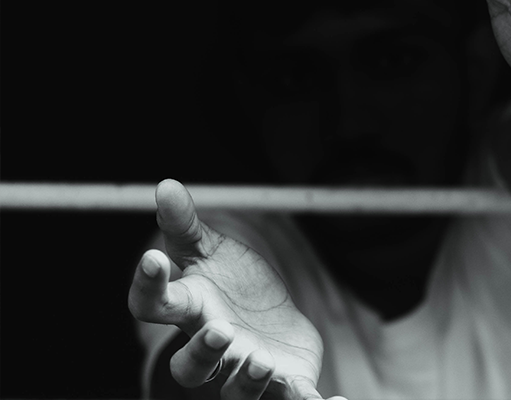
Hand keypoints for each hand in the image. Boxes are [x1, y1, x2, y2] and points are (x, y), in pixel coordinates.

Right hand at [128, 179, 344, 399]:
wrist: (271, 322)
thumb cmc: (232, 288)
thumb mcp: (211, 252)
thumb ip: (187, 226)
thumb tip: (165, 184)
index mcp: (191, 311)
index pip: (152, 305)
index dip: (148, 285)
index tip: (153, 257)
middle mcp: (214, 349)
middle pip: (191, 367)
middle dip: (202, 354)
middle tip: (220, 331)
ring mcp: (247, 371)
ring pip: (236, 391)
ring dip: (247, 382)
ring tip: (261, 363)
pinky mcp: (285, 383)